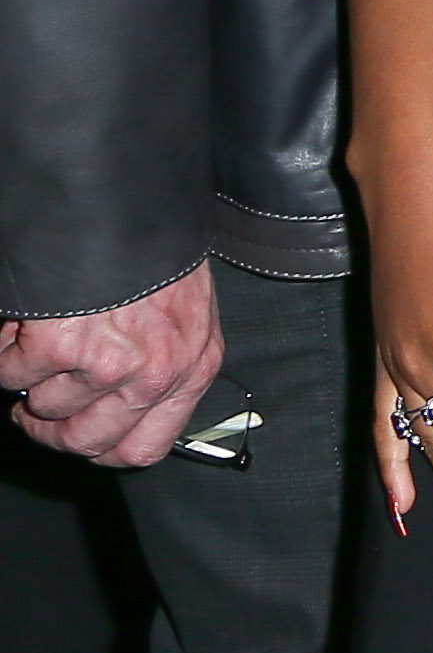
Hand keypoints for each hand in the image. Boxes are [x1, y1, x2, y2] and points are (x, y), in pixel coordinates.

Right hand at [0, 268, 226, 465]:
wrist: (131, 203)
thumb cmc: (158, 255)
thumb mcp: (184, 318)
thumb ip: (161, 367)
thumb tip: (114, 410)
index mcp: (192, 370)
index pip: (143, 449)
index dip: (99, 449)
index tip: (75, 433)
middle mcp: (156, 375)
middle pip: (86, 443)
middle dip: (50, 430)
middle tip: (34, 408)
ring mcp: (109, 363)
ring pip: (45, 407)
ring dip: (31, 380)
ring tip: (40, 343)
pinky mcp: (61, 345)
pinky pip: (12, 374)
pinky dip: (5, 354)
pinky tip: (23, 326)